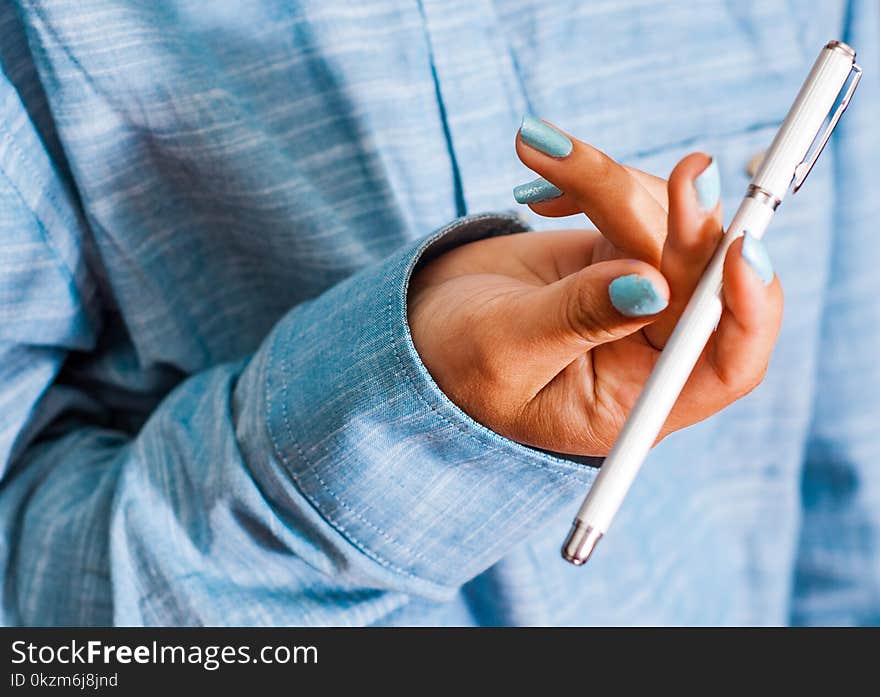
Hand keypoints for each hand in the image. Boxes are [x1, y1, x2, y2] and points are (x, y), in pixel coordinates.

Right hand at [407, 118, 782, 455]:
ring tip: (539, 149)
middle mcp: (652, 348)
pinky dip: (591, 178)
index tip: (739, 252)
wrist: (423, 332)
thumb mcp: (506, 349)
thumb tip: (653, 284)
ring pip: (669, 221)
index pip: (726, 364)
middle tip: (688, 169)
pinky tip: (539, 190)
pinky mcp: (619, 249)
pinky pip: (634, 198)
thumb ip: (579, 317)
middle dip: (684, 219)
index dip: (749, 308)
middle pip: (702, 276)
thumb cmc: (454, 365)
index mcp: (637, 400)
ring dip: (610, 180)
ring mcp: (641, 294)